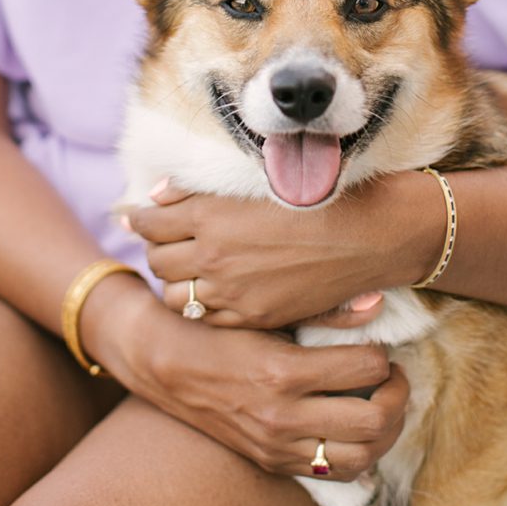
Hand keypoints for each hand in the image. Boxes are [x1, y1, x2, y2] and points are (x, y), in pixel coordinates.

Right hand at [87, 288, 410, 480]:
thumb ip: (321, 312)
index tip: (379, 348)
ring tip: (380, 406)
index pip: (366, 368)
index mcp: (281, 371)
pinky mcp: (272, 461)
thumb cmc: (215, 329)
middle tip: (392, 377)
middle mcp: (282, 415)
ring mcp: (276, 444)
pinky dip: (358, 455)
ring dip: (384, 431)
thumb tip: (377, 307)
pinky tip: (356, 433)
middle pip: (375, 420)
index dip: (383, 356)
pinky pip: (334, 473)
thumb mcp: (263, 313)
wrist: (163, 364)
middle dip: (397, 395)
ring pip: (363, 456)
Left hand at [126, 175, 440, 330]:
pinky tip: (209, 294)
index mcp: (209, 216)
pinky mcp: (254, 316)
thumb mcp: (248, 186)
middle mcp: (213, 256)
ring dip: (174, 282)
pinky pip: (205, 319)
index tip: (139, 217)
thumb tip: (154, 195)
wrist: (366, 237)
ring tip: (184, 271)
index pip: (149, 222)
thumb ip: (194, 193)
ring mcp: (232, 291)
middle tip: (164, 243)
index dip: (140, 219)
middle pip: (156, 259)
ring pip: (174, 295)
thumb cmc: (311, 200)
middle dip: (155, 249)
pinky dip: (199, 307)